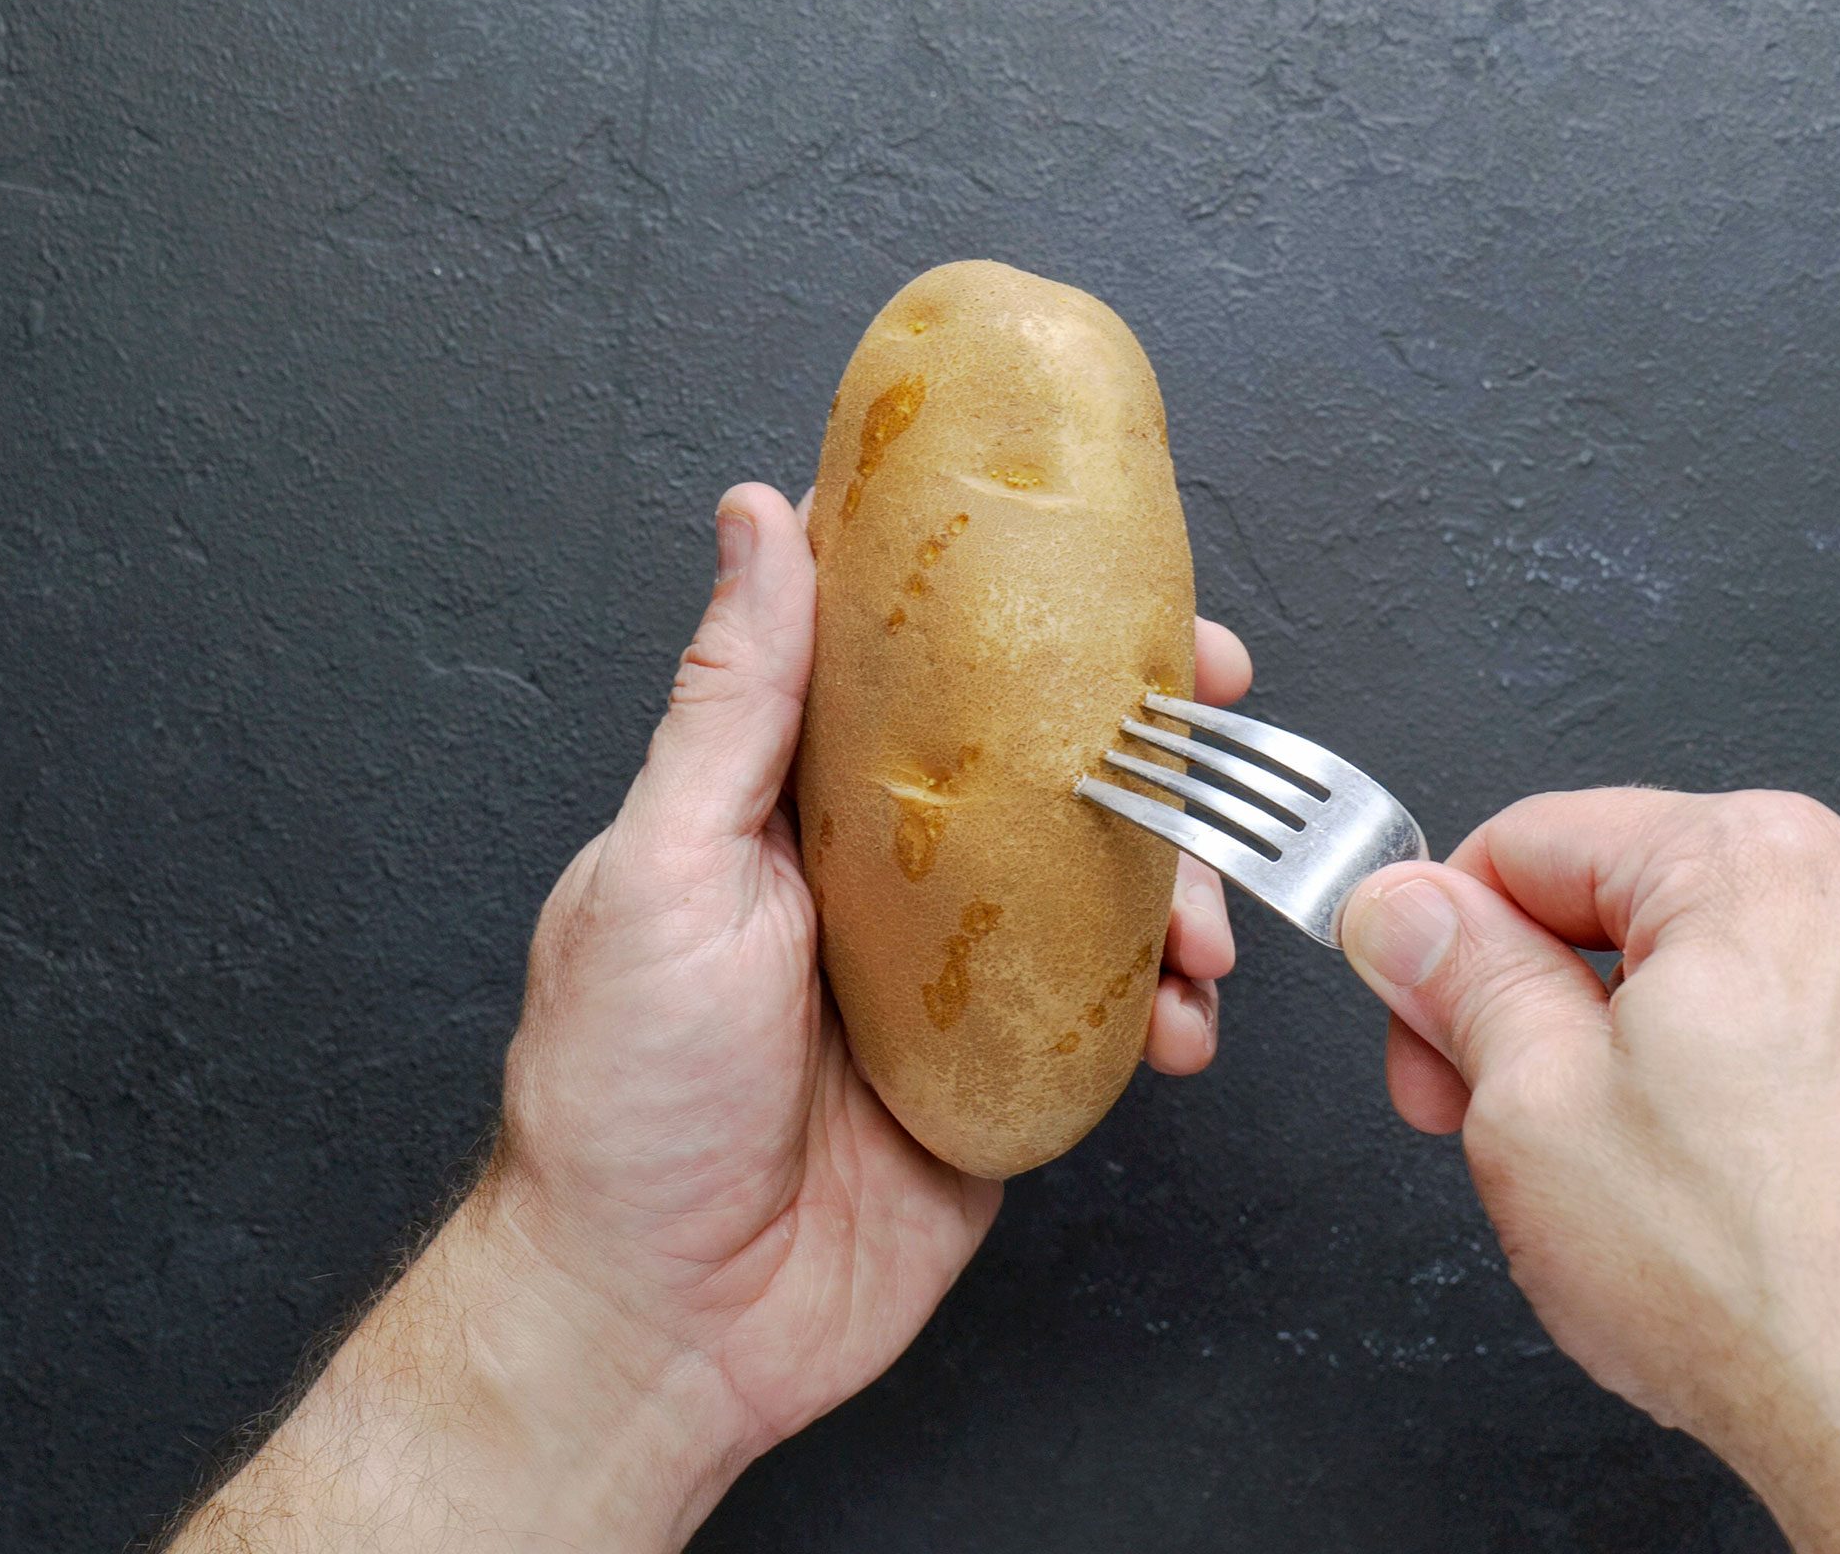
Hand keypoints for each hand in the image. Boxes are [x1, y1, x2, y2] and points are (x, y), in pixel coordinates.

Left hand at [169, 484, 1252, 1551]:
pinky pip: (1115, 1010)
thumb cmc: (626, 1102)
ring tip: (1202, 923)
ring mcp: (952, 973)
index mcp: (794, 797)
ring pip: (1101, 878)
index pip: (913, 652)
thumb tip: (757, 517)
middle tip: (1213, 709)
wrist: (664, 1321)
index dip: (1012, 591)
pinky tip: (1183, 1025)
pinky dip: (1171, 1009)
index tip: (1104, 559)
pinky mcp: (1005, 1070)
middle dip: (1144, 728)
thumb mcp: (669, 868)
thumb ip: (736, 700)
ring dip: (1179, 878)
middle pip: (1038, 756)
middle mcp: (885, 869)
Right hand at [1340, 789, 1839, 1553]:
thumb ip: (1459, 978)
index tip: (1426, 1025)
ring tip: (1667, 1209)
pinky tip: (1778, 1231)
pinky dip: (1807, 1130)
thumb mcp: (1533, 1115)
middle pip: (1660, 915)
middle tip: (1521, 1130)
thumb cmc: (1779, 1297)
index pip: (1538, 841)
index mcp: (1758, 863)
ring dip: (1689, 1075)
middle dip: (1565, 1015)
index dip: (1445, 942)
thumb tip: (1413, 915)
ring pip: (1772, 998)